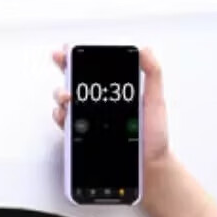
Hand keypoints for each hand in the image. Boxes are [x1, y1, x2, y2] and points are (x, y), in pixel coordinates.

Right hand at [51, 45, 171, 167]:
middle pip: (72, 81)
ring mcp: (89, 119)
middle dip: (63, 72)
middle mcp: (99, 104)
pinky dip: (61, 118)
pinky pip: (65, 124)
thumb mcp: (156, 100)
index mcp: (115, 92)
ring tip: (68, 99)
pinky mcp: (83, 137)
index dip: (76, 57)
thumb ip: (152, 73)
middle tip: (66, 72)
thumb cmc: (155, 137)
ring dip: (60, 96)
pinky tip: (67, 117)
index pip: (91, 69)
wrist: (151, 167)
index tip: (69, 50)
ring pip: (65, 101)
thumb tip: (145, 49)